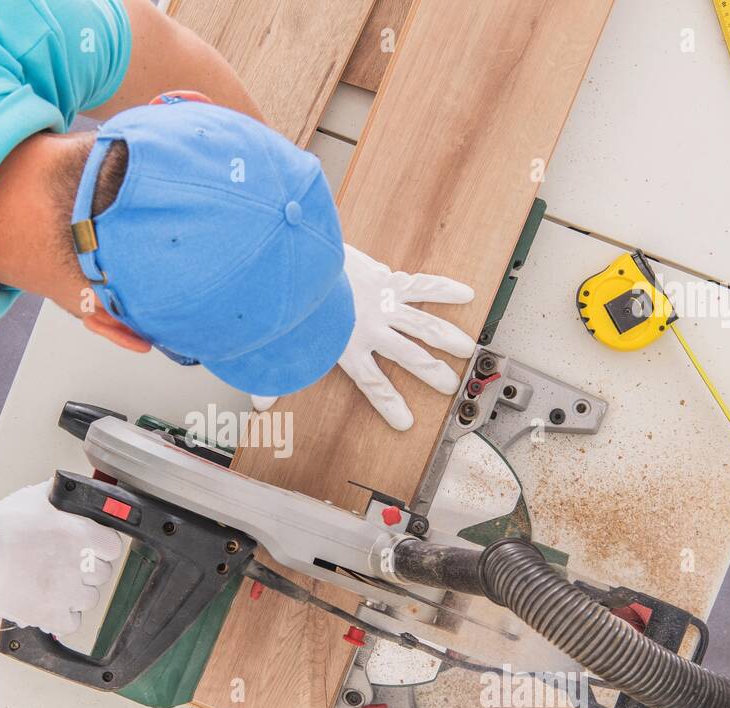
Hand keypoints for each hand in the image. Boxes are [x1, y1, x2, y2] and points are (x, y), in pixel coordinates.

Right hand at [0, 482, 122, 635]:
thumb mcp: (35, 497)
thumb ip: (60, 495)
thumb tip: (71, 491)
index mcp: (82, 534)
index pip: (113, 546)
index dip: (101, 548)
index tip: (90, 549)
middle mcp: (80, 564)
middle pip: (102, 574)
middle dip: (87, 570)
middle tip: (66, 566)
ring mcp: (67, 592)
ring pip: (90, 599)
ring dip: (76, 594)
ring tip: (56, 585)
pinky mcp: (51, 615)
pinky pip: (72, 623)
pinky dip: (63, 618)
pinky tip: (51, 605)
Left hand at [254, 244, 474, 430]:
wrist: (300, 262)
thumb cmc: (292, 302)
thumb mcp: (284, 344)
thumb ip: (275, 376)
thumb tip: (261, 406)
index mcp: (348, 349)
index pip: (373, 384)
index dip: (389, 405)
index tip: (405, 422)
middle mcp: (371, 330)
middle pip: (409, 358)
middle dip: (431, 374)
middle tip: (449, 386)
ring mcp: (384, 305)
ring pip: (423, 326)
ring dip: (447, 339)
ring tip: (468, 350)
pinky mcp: (388, 280)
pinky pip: (422, 286)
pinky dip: (444, 289)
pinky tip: (466, 294)